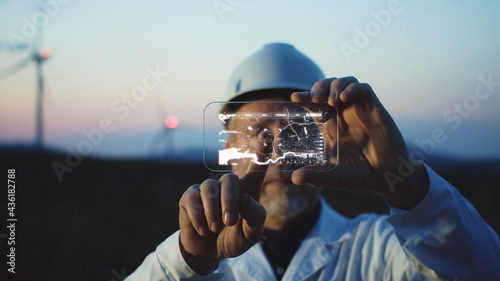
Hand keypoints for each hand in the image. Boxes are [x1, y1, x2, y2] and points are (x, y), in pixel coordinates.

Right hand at [178, 130, 272, 274]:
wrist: (208, 252)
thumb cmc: (233, 239)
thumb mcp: (250, 235)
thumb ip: (255, 218)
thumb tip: (247, 198)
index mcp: (247, 192)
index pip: (256, 168)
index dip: (261, 151)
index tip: (267, 134)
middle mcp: (227, 186)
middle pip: (230, 179)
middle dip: (230, 202)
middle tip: (229, 222)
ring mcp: (206, 189)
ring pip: (210, 189)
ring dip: (213, 212)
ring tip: (214, 228)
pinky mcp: (189, 197)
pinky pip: (193, 200)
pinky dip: (199, 218)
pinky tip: (203, 228)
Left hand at [290, 77, 428, 208]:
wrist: (387, 179)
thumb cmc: (360, 176)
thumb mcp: (333, 177)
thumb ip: (316, 177)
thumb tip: (295, 179)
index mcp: (331, 125)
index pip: (315, 104)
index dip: (305, 97)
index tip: (295, 98)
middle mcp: (344, 114)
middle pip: (328, 87)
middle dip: (319, 87)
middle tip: (314, 98)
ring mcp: (360, 110)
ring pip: (346, 83)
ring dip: (335, 86)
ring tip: (330, 100)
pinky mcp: (375, 110)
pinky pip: (365, 90)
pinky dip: (354, 88)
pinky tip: (345, 97)